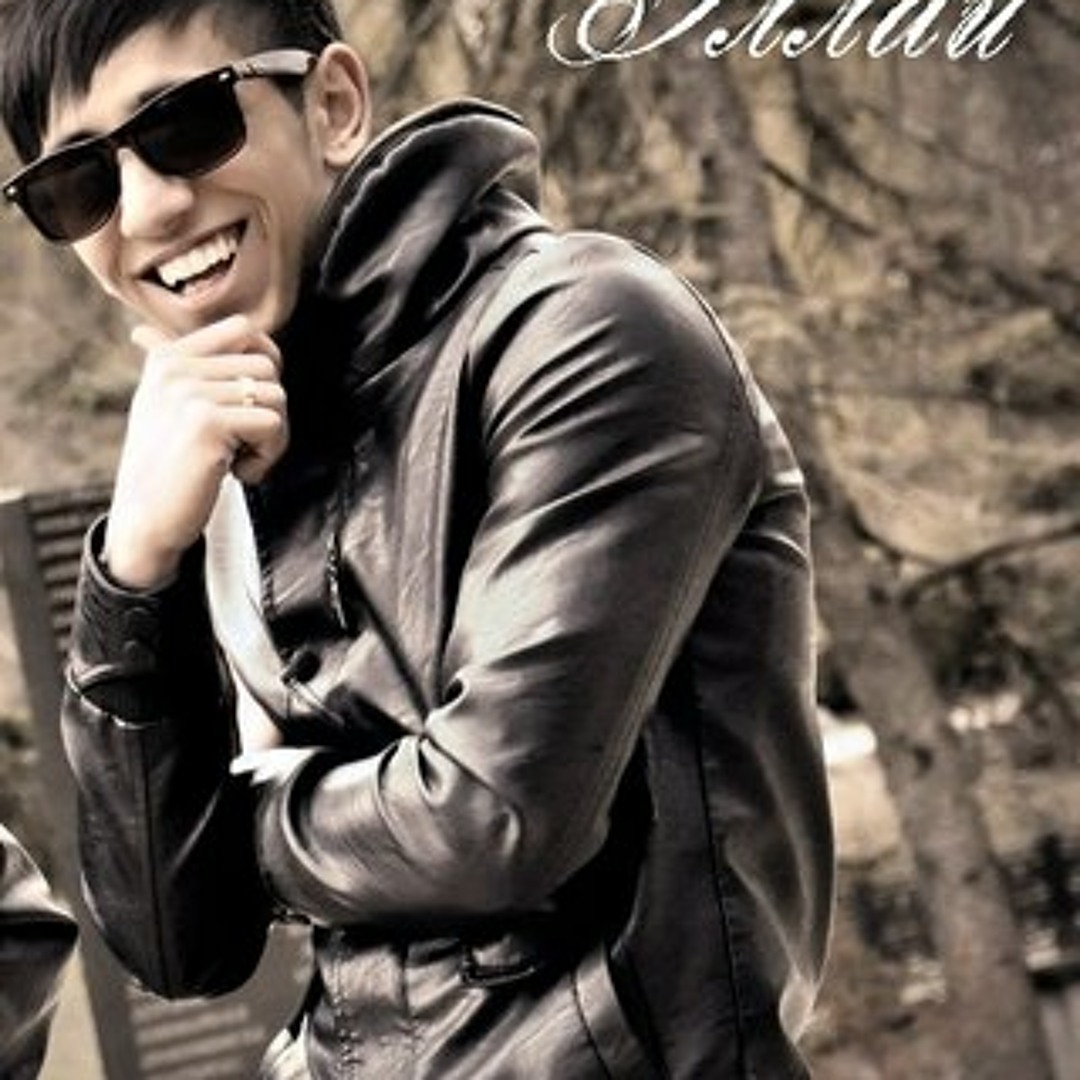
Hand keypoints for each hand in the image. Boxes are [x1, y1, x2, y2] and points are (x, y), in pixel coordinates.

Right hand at [104, 315, 288, 588]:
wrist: (146, 521)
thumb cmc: (165, 467)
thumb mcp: (160, 406)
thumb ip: (168, 367)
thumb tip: (145, 332)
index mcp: (167, 358)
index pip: (243, 328)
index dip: (266, 364)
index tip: (250, 404)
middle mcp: (175, 368)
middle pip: (268, 366)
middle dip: (270, 410)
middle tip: (244, 444)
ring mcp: (190, 393)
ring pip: (276, 396)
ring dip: (271, 438)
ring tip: (238, 459)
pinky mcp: (207, 424)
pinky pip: (274, 425)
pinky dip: (268, 457)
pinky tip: (236, 473)